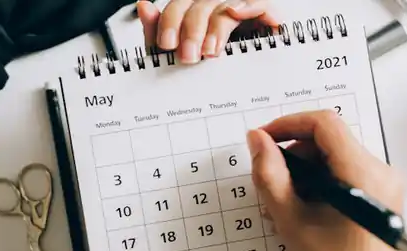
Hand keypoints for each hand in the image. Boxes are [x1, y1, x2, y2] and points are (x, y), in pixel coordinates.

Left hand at [136, 0, 279, 63]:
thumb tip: (143, 6)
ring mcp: (239, 7)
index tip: (167, 44)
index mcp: (193, 12)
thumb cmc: (210, 69)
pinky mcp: (263, 13)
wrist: (247, 86)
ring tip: (210, 52)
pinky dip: (249, 6)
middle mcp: (215, 5)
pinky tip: (236, 14)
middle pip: (199, 6)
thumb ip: (158, 32)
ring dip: (216, 28)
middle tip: (188, 57)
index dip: (170, 23)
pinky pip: (259, 2)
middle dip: (191, 32)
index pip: (177, 8)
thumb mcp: (177, 55)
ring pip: (224, 7)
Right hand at [246, 110, 406, 250]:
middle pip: (330, 140)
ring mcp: (386, 187)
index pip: (325, 124)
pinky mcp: (381, 200)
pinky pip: (347, 174)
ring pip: (337, 157)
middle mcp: (382, 175)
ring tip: (286, 202)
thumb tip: (258, 142)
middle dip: (295, 153)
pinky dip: (321, 183)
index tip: (264, 139)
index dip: (288, 124)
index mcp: (365, 175)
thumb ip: (270, 176)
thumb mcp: (292, 222)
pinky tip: (305, 209)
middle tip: (270, 177)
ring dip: (306, 170)